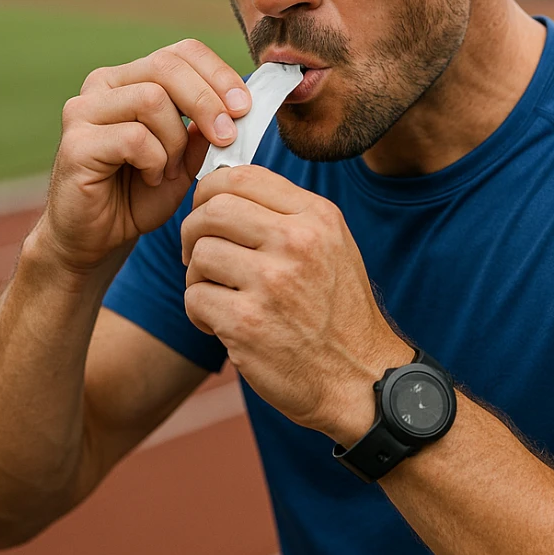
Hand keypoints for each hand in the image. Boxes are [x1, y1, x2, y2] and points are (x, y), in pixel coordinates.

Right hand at [36, 39, 251, 274]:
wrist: (97, 238)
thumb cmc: (141, 194)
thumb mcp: (188, 158)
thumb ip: (207, 129)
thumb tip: (239, 104)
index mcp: (133, 78)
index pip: (182, 52)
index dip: (218, 74)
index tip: (245, 107)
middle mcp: (104, 84)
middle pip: (167, 66)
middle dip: (207, 101)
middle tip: (227, 136)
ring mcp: (84, 110)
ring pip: (152, 99)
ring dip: (176, 140)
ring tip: (173, 169)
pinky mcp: (76, 142)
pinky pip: (134, 137)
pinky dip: (155, 161)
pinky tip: (152, 178)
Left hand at [181, 164, 413, 442]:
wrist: (360, 378)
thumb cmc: (338, 312)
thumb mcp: (331, 246)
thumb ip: (286, 213)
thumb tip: (222, 188)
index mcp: (317, 217)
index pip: (243, 176)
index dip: (209, 191)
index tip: (205, 211)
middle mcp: (297, 242)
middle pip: (212, 210)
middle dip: (192, 232)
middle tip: (198, 256)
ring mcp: (272, 283)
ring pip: (199, 254)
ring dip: (198, 278)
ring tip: (221, 296)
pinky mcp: (247, 324)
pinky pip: (195, 298)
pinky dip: (200, 314)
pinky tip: (223, 325)